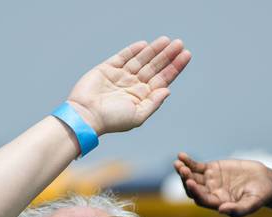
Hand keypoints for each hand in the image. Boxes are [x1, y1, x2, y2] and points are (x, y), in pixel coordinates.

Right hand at [66, 37, 190, 135]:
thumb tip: (168, 90)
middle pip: (155, 67)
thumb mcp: (138, 116)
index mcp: (142, 97)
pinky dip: (133, 50)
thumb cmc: (112, 120)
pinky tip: (145, 45)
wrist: (85, 116)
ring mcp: (121, 76)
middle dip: (167, 56)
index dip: (174, 67)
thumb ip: (153, 103)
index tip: (185, 56)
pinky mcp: (107, 69)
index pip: (162, 79)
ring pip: (142, 59)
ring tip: (167, 40)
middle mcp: (133, 85)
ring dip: (154, 50)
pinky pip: (123, 56)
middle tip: (180, 44)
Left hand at [175, 153, 271, 216]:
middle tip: (182, 170)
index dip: (195, 192)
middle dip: (186, 180)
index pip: (202, 199)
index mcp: (218, 203)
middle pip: (193, 189)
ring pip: (192, 177)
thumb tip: (221, 210)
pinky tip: (181, 155)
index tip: (190, 182)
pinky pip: (196, 166)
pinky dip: (188, 161)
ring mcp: (209, 181)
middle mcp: (210, 193)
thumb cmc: (260, 195)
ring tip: (178, 163)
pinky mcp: (211, 169)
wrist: (264, 181)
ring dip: (183, 171)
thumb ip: (238, 209)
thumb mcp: (252, 203)